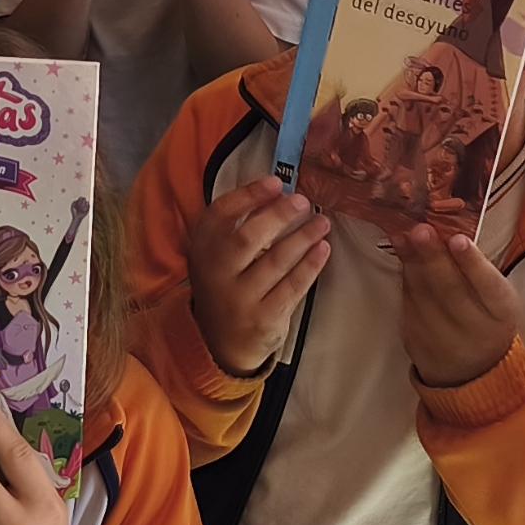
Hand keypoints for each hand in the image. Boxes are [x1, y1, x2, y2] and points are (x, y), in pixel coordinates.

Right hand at [186, 176, 330, 374]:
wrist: (221, 342)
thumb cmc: (227, 284)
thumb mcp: (218, 254)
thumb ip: (237, 225)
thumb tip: (279, 192)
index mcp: (202, 249)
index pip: (221, 214)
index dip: (249, 195)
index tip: (276, 182)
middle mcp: (215, 273)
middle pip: (247, 238)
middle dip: (278, 216)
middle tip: (302, 202)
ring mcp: (239, 299)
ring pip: (275, 262)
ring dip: (303, 238)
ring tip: (322, 222)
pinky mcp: (263, 319)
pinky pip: (292, 287)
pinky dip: (310, 266)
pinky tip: (323, 249)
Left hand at [397, 221, 521, 388]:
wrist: (473, 369)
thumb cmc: (485, 318)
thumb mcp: (493, 296)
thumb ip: (475, 268)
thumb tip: (445, 230)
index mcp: (502, 314)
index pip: (489, 288)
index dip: (473, 263)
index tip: (458, 239)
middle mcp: (476, 332)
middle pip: (451, 292)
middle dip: (433, 258)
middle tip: (420, 230)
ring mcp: (445, 342)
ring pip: (425, 299)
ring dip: (411, 264)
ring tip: (404, 236)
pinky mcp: (418, 345)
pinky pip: (409, 308)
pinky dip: (404, 280)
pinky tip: (402, 258)